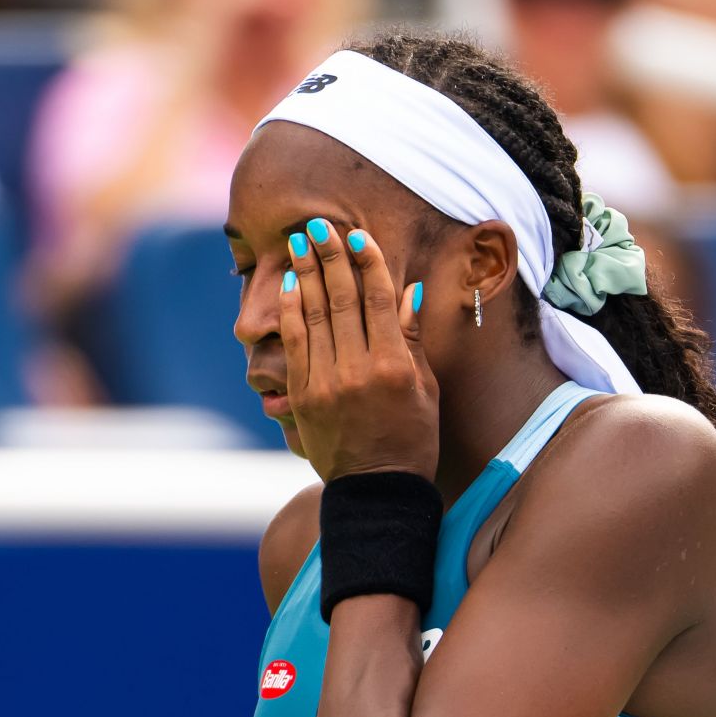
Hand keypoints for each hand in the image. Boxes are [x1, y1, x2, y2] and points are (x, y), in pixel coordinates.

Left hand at [282, 218, 438, 481]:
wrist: (376, 491)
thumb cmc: (411, 440)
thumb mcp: (425, 391)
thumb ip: (413, 340)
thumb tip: (409, 291)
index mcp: (394, 366)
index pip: (378, 300)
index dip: (367, 263)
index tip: (356, 235)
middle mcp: (358, 370)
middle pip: (342, 300)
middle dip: (330, 257)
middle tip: (319, 225)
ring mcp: (326, 383)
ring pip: (314, 316)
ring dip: (306, 275)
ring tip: (299, 243)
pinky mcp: (303, 396)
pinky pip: (295, 344)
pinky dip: (292, 312)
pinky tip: (290, 286)